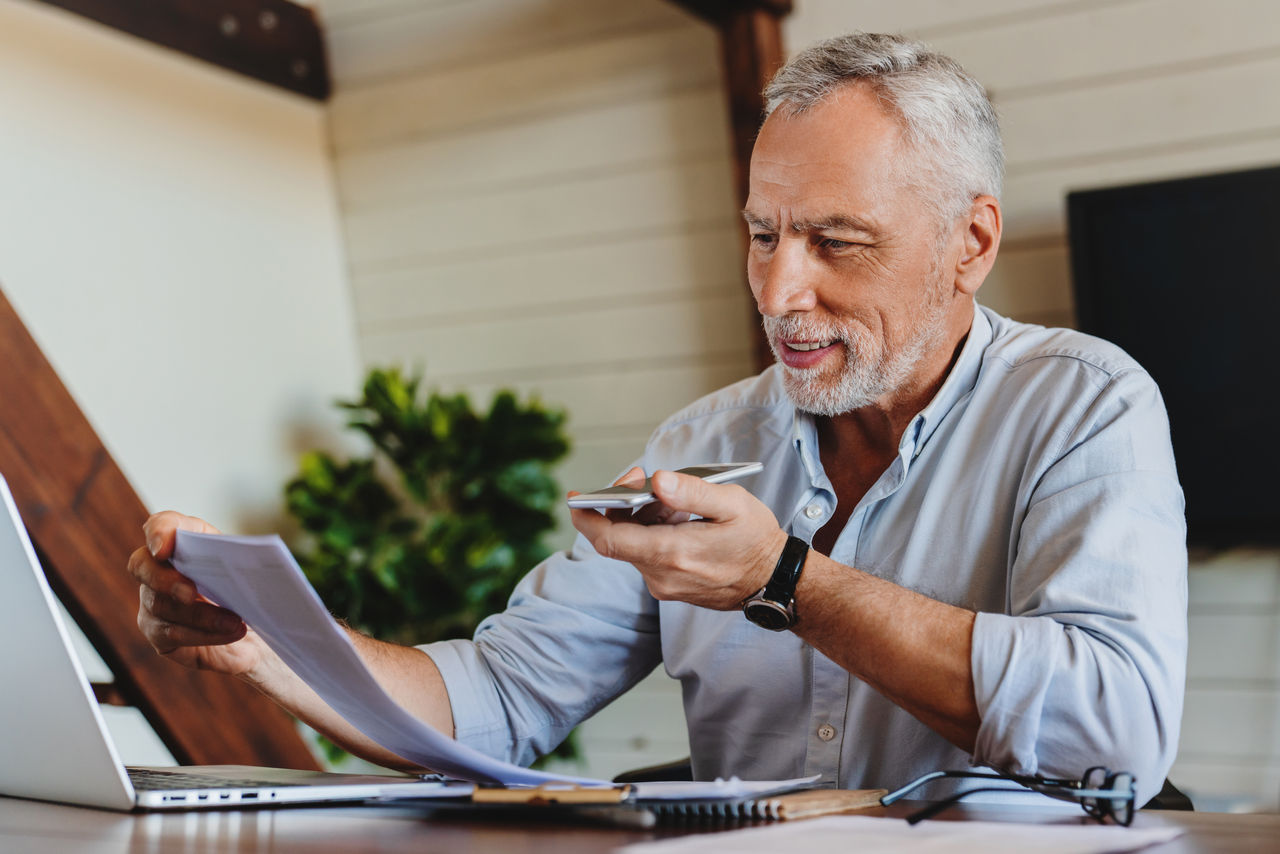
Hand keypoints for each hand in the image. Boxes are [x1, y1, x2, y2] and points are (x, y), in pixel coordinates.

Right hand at [127, 511, 264, 676]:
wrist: (255, 628)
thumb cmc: (249, 590)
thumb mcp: (252, 570)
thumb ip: (246, 558)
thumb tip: (254, 557)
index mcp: (186, 541)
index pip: (161, 525)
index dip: (158, 531)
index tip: (164, 548)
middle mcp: (159, 568)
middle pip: (143, 566)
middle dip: (166, 579)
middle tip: (191, 592)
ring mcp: (153, 602)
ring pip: (162, 606)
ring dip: (202, 615)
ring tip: (235, 621)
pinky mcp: (159, 634)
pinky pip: (174, 634)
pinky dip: (206, 634)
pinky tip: (232, 632)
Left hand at [570, 468, 787, 609]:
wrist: (775, 581)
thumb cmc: (756, 540)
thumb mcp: (732, 505)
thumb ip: (692, 491)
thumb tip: (657, 479)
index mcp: (672, 552)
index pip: (609, 539)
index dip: (586, 518)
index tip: (576, 497)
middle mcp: (661, 575)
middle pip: (619, 537)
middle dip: (623, 504)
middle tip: (644, 479)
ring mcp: (664, 584)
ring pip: (633, 545)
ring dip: (643, 519)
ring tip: (677, 503)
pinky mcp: (669, 587)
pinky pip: (647, 556)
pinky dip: (653, 533)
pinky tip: (680, 522)